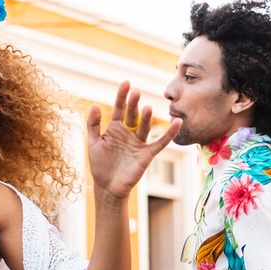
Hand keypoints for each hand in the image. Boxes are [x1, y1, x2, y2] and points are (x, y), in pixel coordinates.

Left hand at [86, 81, 181, 199]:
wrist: (107, 186)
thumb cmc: (99, 164)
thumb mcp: (93, 143)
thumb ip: (93, 125)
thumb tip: (94, 105)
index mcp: (115, 128)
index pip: (119, 109)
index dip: (122, 96)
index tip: (126, 83)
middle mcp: (128, 133)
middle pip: (132, 115)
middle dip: (133, 105)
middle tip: (135, 92)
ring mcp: (138, 143)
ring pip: (145, 127)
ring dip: (147, 118)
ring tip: (148, 108)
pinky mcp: (147, 154)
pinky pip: (160, 143)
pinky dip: (169, 134)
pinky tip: (177, 122)